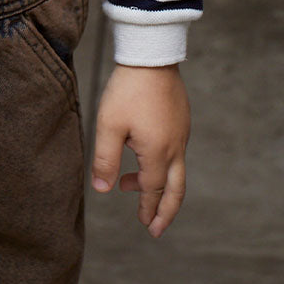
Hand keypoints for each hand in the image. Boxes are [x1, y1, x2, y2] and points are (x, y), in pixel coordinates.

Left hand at [91, 63, 189, 237]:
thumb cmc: (128, 89)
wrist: (151, 55)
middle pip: (176, 189)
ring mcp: (181, 132)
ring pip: (177, 170)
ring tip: (134, 187)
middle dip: (166, 211)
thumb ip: (105, 159)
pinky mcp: (181, 119)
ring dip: (160, 185)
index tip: (146, 226)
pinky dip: (163, 165)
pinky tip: (144, 154)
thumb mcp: (109, 125)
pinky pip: (176, 151)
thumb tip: (101, 190)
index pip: (153, 190)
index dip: (148, 208)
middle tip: (156, 229)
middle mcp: (176, 146)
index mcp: (158, 152)